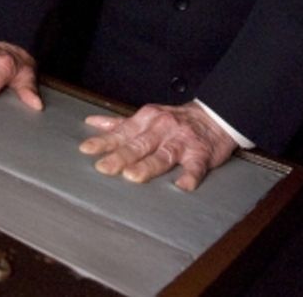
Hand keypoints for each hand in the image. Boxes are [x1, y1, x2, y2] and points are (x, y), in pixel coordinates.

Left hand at [80, 102, 237, 190]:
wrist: (216, 116)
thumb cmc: (177, 119)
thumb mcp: (149, 115)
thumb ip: (122, 123)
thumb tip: (93, 123)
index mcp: (148, 120)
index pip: (123, 132)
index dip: (105, 141)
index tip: (87, 150)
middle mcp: (163, 128)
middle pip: (140, 144)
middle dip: (121, 156)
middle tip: (104, 168)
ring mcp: (182, 141)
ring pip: (164, 154)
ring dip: (149, 165)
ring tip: (133, 176)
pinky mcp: (201, 154)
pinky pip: (196, 166)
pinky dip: (190, 176)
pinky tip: (183, 186)